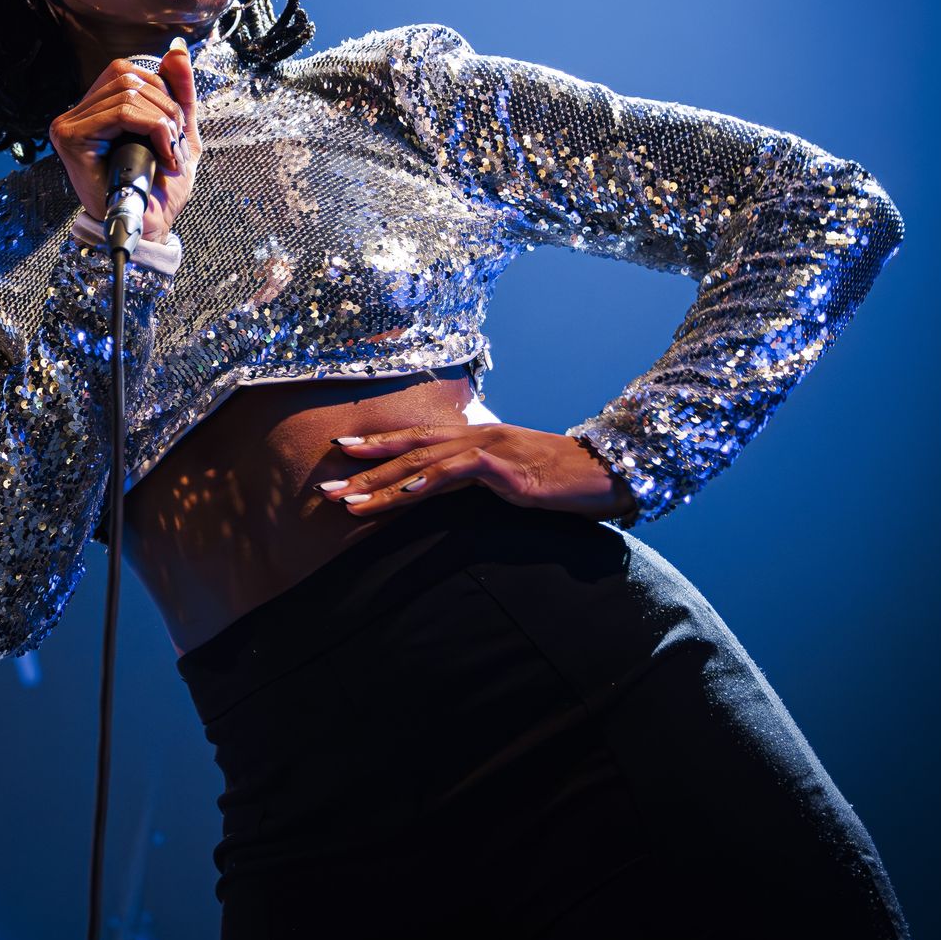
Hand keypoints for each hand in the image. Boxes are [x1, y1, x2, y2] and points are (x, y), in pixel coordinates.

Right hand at [47, 41, 202, 243]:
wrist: (151, 226)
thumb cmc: (159, 188)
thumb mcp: (177, 130)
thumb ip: (178, 91)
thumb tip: (177, 49)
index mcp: (96, 110)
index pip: (128, 73)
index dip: (161, 90)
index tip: (174, 130)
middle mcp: (77, 114)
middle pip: (128, 77)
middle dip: (165, 108)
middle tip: (174, 145)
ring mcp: (69, 125)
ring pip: (127, 93)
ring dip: (162, 123)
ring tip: (169, 155)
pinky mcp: (71, 138)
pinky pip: (120, 112)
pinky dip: (153, 129)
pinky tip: (161, 156)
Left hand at [317, 423, 639, 523]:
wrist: (615, 473)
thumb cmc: (566, 481)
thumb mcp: (515, 482)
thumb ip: (483, 485)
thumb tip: (453, 497)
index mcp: (478, 439)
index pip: (418, 439)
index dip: (378, 444)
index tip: (340, 453)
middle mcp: (479, 437)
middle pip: (411, 450)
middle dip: (365, 469)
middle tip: (325, 487)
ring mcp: (494, 451)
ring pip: (426, 462)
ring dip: (384, 482)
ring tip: (349, 501)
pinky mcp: (511, 471)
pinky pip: (463, 473)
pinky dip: (430, 482)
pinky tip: (405, 494)